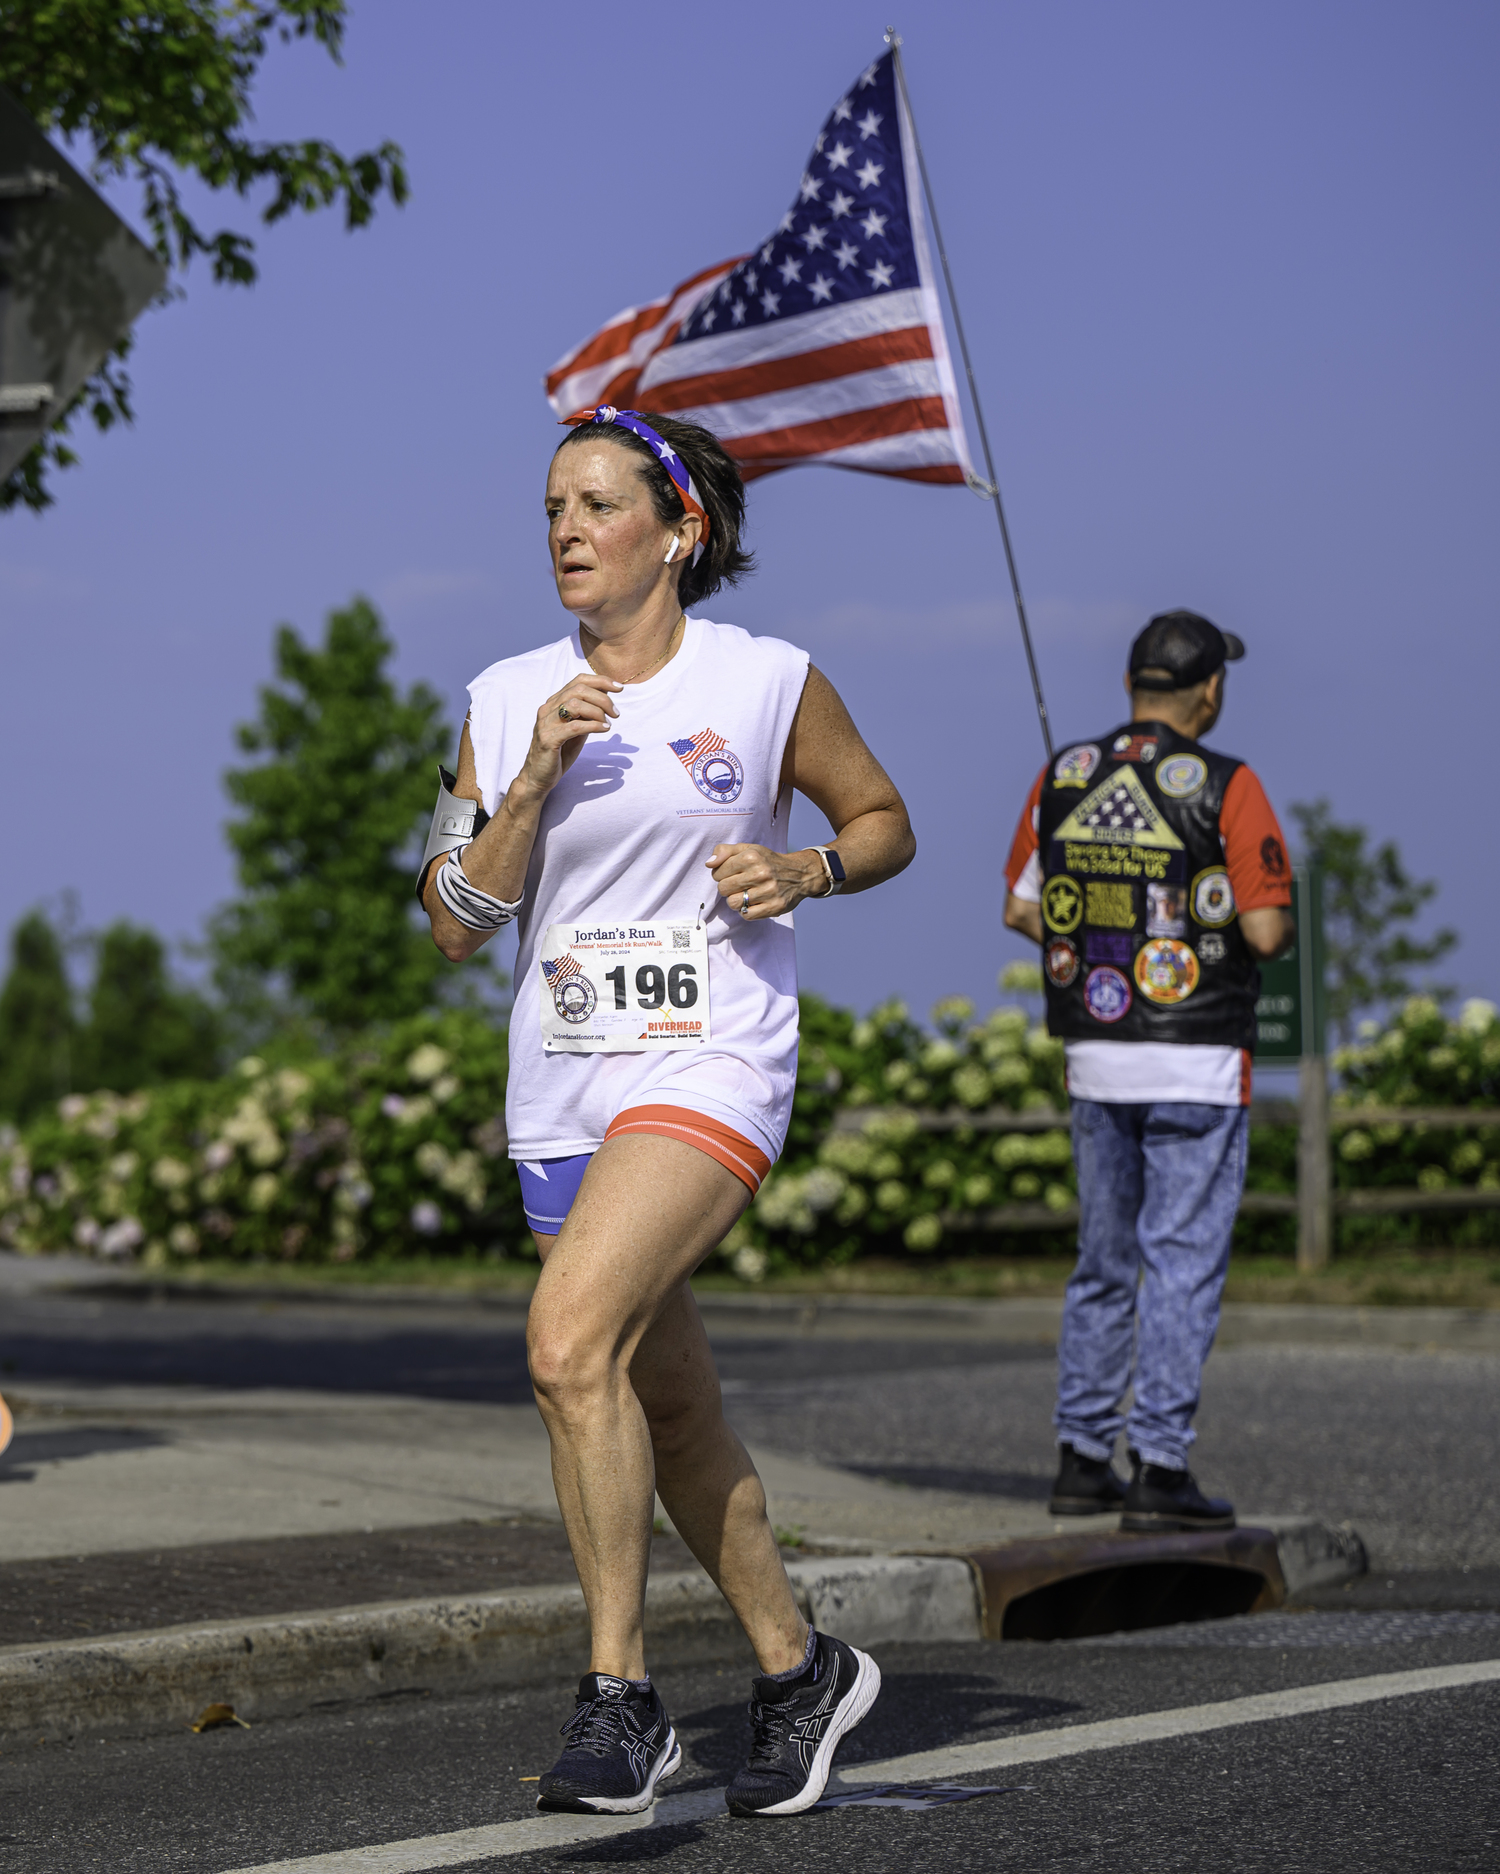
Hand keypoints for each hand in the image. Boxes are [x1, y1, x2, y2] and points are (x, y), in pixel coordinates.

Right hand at [517, 674, 621, 796]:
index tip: (619, 688)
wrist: (540, 777)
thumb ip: (588, 715)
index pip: (578, 681)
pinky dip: (593, 725)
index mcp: (554, 703)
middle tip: (616, 713)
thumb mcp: (578, 730)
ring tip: (609, 722)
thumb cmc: (559, 753)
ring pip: (574, 705)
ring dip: (597, 711)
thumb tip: (607, 699)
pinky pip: (574, 727)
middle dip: (602, 698)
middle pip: (578, 690)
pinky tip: (604, 729)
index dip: (600, 680)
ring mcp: (545, 723)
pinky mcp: (547, 739)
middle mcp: (547, 709)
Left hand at [707, 844, 827, 919]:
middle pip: (723, 889)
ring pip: (733, 903)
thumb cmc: (767, 862)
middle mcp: (760, 873)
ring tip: (745, 894)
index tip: (731, 874)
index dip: (721, 875)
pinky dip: (746, 911)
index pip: (717, 872)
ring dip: (735, 901)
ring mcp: (768, 891)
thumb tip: (709, 863)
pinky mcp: (774, 907)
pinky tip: (753, 903)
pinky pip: (746, 915)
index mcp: (751, 856)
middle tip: (739, 885)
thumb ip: (725, 851)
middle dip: (727, 888)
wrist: (799, 874)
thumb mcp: (748, 849)